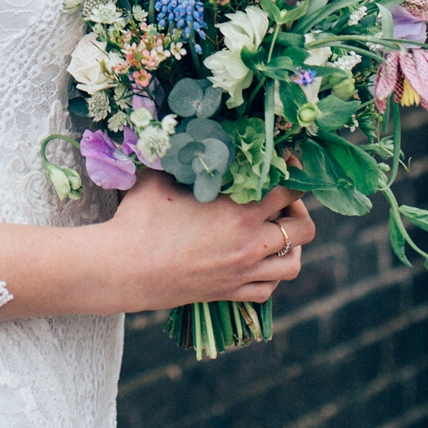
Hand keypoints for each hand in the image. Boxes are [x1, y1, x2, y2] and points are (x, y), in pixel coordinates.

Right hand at [99, 169, 314, 312]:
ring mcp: (242, 274)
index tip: (285, 163)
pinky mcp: (229, 294)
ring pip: (293, 265)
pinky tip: (258, 262)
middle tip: (282, 201)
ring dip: (293, 247)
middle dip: (299, 211)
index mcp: (239, 213)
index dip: (293, 173)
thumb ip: (183, 157)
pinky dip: (271, 276)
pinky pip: (269, 291)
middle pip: (303, 229)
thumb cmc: (139, 219)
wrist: (124, 270)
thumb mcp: (161, 177)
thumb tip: (188, 134)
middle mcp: (250, 245)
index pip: (289, 190)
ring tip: (278, 234)